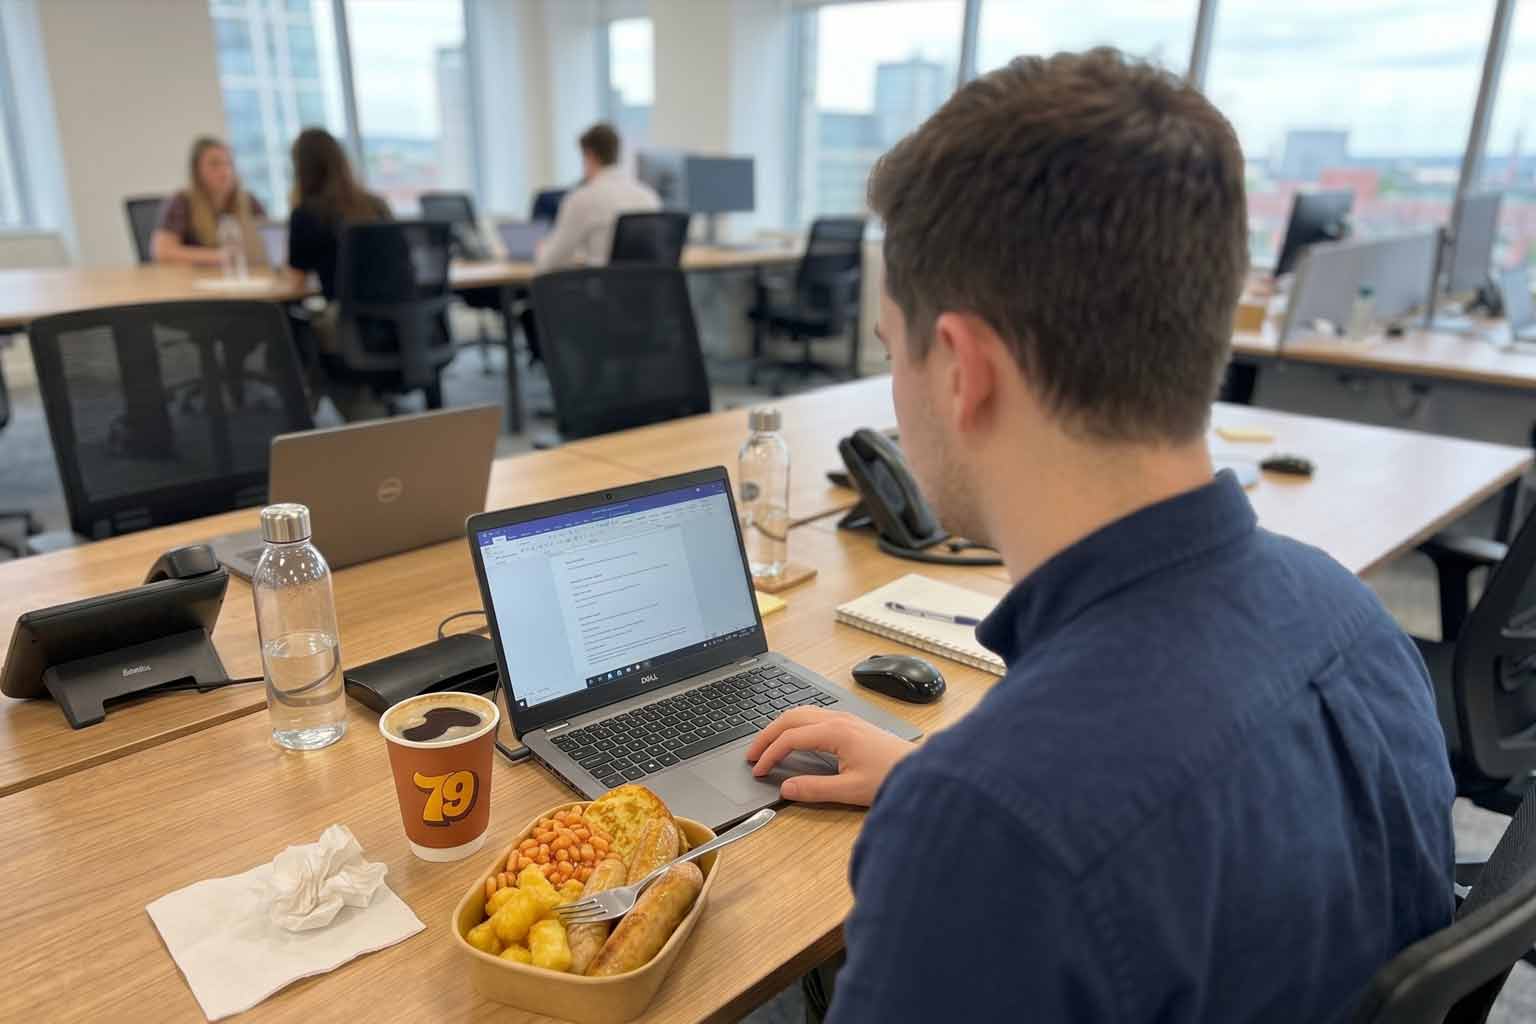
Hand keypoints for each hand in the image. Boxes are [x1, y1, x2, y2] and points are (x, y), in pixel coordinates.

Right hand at [744, 708, 913, 806]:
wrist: (923, 770)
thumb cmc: (891, 777)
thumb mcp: (850, 790)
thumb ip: (814, 789)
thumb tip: (786, 788)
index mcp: (835, 732)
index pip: (790, 738)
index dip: (769, 754)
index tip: (758, 771)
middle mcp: (838, 719)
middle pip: (790, 718)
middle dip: (766, 735)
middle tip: (751, 754)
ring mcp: (845, 718)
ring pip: (802, 712)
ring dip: (780, 727)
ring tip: (766, 745)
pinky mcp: (851, 723)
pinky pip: (814, 715)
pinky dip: (795, 725)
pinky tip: (793, 738)